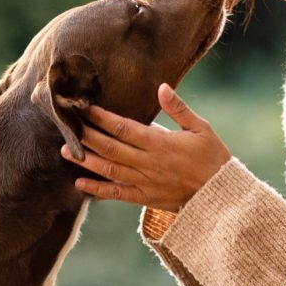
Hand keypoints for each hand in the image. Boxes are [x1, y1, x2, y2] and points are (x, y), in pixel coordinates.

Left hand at [65, 84, 230, 210]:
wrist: (220, 196)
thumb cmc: (213, 158)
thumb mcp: (201, 129)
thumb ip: (179, 109)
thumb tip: (162, 87)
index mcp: (161, 144)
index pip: (124, 129)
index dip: (102, 118)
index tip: (85, 108)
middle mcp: (149, 163)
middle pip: (110, 148)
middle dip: (87, 136)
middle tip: (67, 126)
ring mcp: (145, 182)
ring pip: (109, 170)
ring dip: (86, 160)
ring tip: (65, 151)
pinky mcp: (145, 198)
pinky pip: (117, 194)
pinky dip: (98, 189)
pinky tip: (80, 183)